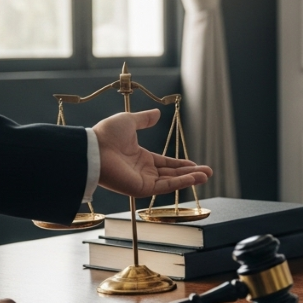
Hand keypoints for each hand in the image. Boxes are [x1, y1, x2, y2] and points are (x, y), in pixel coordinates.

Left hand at [94, 110, 213, 197]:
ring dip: (190, 179)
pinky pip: (164, 187)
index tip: (194, 164)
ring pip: (171, 182)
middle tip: (207, 172)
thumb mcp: (130, 121)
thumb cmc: (107, 135)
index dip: (180, 164)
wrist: (95, 148)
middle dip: (190, 173)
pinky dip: (180, 183)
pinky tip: (193, 178)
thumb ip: (144, 119)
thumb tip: (157, 113)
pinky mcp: (141, 189)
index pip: (165, 163)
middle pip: (172, 174)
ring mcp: (142, 181)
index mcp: (140, 157)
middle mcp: (143, 171)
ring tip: (206, 176)